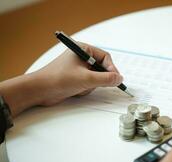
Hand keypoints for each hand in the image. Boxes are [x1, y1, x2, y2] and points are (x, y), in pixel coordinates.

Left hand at [0, 44, 122, 116]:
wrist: (40, 90)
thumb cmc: (59, 79)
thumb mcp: (87, 79)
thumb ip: (106, 79)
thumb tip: (119, 78)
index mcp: (83, 49)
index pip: (105, 57)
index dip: (111, 69)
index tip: (115, 79)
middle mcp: (81, 57)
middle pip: (101, 68)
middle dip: (98, 79)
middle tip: (94, 84)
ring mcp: (78, 68)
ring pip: (96, 78)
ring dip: (90, 85)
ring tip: (79, 87)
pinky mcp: (75, 78)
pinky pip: (89, 84)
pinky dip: (85, 89)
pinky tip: (75, 90)